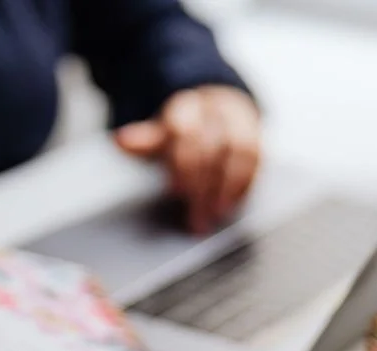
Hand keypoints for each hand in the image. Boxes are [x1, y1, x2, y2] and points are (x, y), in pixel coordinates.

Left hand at [114, 85, 260, 234]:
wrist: (217, 106)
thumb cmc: (185, 127)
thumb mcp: (161, 132)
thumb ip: (145, 140)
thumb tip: (120, 141)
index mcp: (186, 106)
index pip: (185, 132)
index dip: (183, 164)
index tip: (177, 192)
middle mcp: (215, 109)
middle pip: (212, 147)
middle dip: (204, 187)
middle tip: (196, 219)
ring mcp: (238, 119)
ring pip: (239, 151)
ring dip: (227, 188)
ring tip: (215, 215)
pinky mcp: (256, 133)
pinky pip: (256, 157)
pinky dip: (244, 183)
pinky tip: (232, 203)